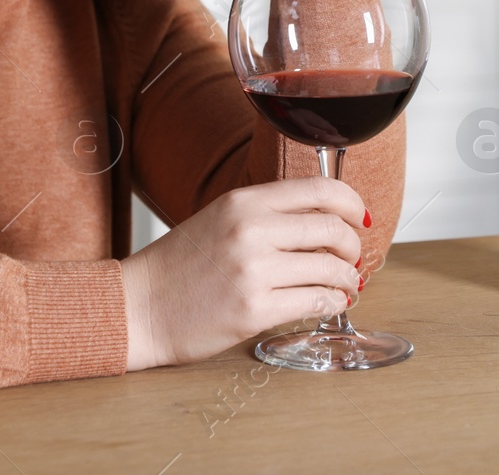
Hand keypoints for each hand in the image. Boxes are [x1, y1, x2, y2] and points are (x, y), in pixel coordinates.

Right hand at [119, 176, 366, 370]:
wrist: (137, 307)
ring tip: (347, 284)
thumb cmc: (178, 268)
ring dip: (347, 278)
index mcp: (243, 202)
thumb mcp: (220, 219)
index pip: (318, 189)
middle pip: (331, 229)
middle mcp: (250, 230)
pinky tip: (330, 302)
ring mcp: (253, 270)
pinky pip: (314, 301)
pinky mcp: (254, 309)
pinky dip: (332, 301)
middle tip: (353, 258)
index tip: (361, 218)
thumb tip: (323, 221)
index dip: (351, 202)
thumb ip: (266, 215)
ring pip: (328, 267)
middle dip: (352, 246)